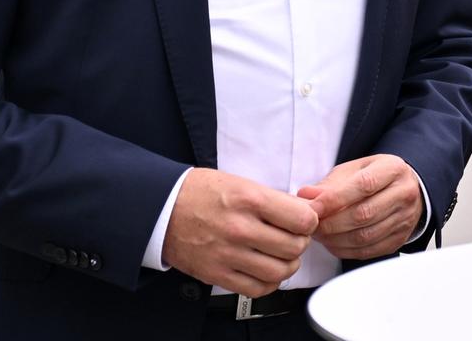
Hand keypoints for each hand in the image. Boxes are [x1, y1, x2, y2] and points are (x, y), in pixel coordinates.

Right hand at [162, 169, 317, 296]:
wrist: (162, 209)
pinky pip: (256, 288)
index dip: (309, 221)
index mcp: (249, 199)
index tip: (303, 220)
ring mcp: (227, 254)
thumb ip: (274, 200)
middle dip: (300, 242)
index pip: (303, 219)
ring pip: (279, 271)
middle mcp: (240, 228)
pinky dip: (269, 282)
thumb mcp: (242, 183)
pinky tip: (266, 270)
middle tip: (293, 237)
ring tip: (281, 254)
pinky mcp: (216, 274)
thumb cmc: (202, 193)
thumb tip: (307, 212)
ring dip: (287, 264)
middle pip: (295, 247)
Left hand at [296, 154, 424, 259]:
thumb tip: (305, 196)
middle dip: (331, 223)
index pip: (364, 185)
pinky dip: (345, 250)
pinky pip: (368, 251)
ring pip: (365, 236)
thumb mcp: (354, 170)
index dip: (334, 199)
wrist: (405, 190)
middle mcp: (404, 194)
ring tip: (319, 234)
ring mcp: (405, 219)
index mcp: (393, 169)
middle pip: (364, 214)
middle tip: (310, 225)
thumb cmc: (374, 178)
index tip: (312, 208)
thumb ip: (330, 184)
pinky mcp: (399, 240)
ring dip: (335, 239)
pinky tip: (332, 243)